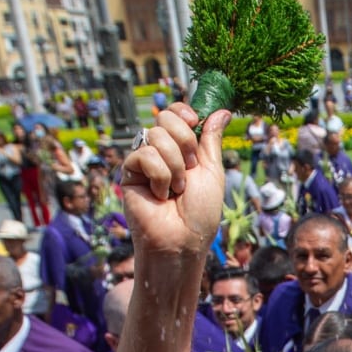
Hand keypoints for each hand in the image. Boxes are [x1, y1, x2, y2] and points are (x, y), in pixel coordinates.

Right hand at [122, 104, 230, 255]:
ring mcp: (143, 162)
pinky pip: (144, 155)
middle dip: (184, 142)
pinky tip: (159, 195)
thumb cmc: (200, 213)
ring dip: (175, 166)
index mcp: (180, 149)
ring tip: (176, 190)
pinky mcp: (129, 173)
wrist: (182, 240)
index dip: (184, 113)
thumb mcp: (212, 171)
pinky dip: (160, 176)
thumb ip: (211, 140)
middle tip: (190, 169)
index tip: (195, 123)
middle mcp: (160, 152)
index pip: (174, 113)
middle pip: (164, 118)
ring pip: (155, 135)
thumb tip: (223, 111)